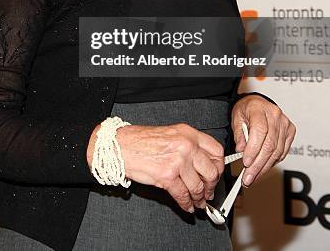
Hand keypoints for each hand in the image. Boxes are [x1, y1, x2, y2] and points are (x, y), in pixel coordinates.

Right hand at [87, 122, 225, 212]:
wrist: (120, 146)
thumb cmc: (140, 141)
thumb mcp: (170, 135)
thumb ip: (188, 146)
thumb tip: (202, 163)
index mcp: (187, 133)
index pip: (216, 150)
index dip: (219, 166)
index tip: (216, 174)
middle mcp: (185, 145)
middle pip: (211, 171)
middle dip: (211, 186)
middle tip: (208, 192)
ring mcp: (177, 161)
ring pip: (198, 186)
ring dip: (199, 198)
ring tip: (198, 202)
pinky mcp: (167, 176)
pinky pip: (183, 195)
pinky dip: (187, 204)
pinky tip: (187, 206)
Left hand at [231, 95, 295, 186]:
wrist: (257, 103)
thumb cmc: (247, 109)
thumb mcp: (236, 117)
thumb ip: (238, 134)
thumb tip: (241, 150)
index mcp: (259, 109)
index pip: (259, 132)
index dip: (253, 150)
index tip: (246, 163)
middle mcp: (275, 116)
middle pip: (269, 145)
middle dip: (258, 165)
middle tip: (248, 177)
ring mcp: (284, 124)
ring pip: (277, 151)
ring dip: (265, 167)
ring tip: (254, 176)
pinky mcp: (290, 132)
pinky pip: (283, 152)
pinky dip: (273, 162)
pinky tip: (264, 166)